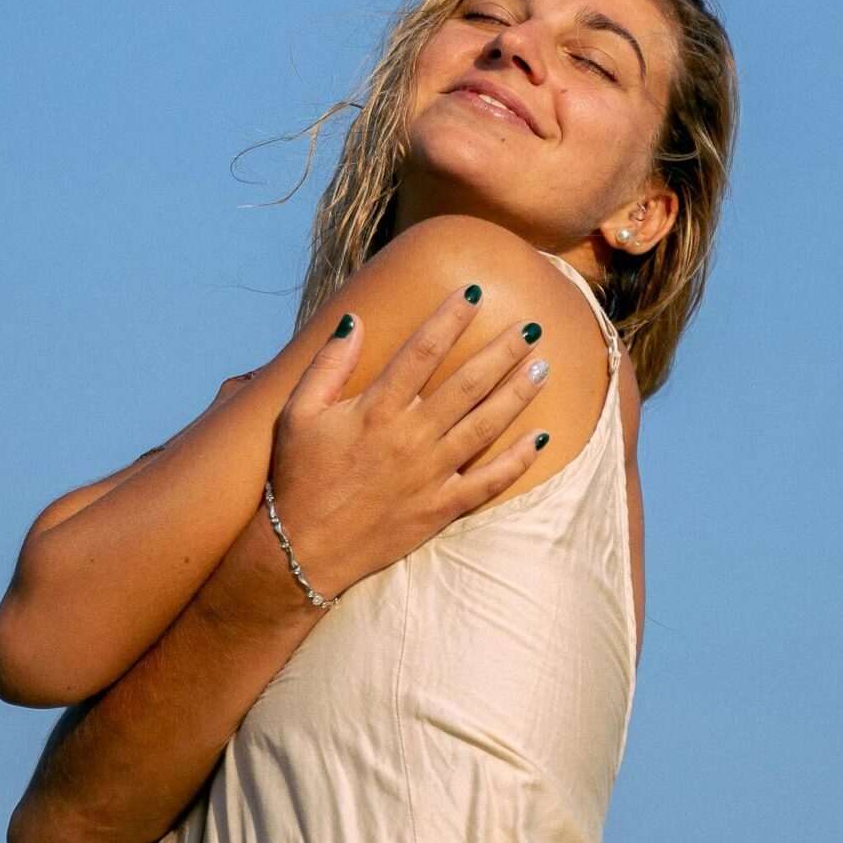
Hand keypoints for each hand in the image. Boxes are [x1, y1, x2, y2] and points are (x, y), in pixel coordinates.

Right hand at [265, 289, 550, 599]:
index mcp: (375, 409)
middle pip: (467, 384)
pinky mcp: (439, 509)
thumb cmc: (298, 478)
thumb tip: (353, 320)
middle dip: (502, 352)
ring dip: (518, 395)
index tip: (476, 292)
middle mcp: (409, 437)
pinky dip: (517, 461)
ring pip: (485, 426)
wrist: (301, 550)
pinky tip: (541, 438)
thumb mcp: (298, 414)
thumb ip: (328, 365)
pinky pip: (487, 482)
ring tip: (544, 367)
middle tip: (531, 327)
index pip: (423, 350)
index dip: (451, 318)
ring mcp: (428, 474)